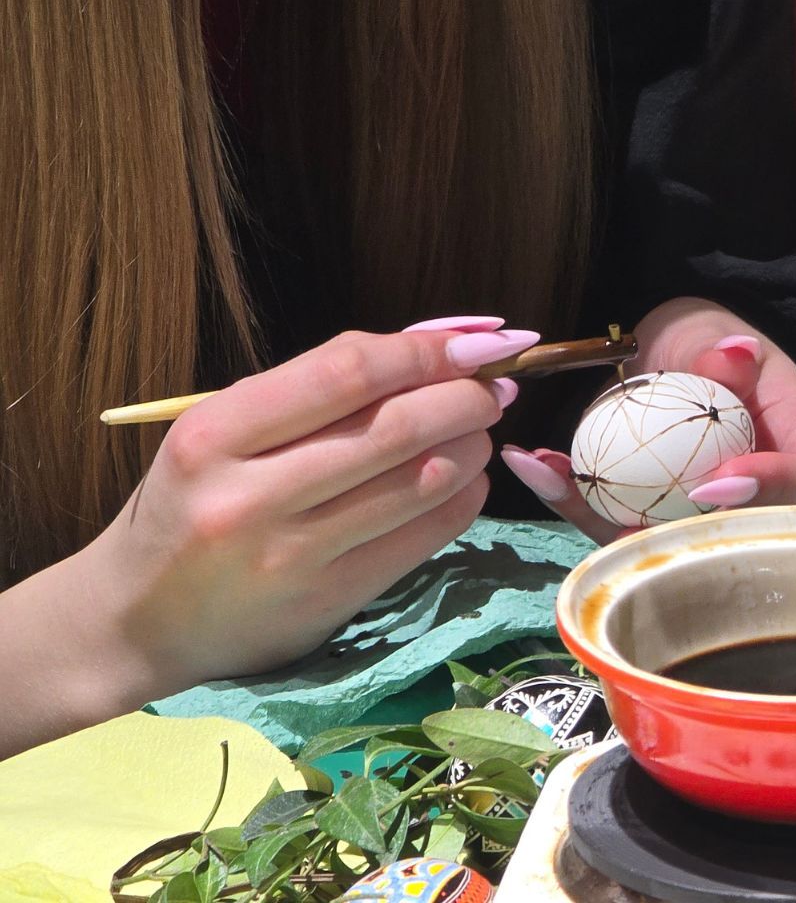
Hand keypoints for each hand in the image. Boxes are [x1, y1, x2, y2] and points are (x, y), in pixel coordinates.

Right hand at [0, 316, 531, 753]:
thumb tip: (436, 344)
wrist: (134, 621)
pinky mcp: (329, 601)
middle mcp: (249, 496)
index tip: (477, 342)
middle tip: (494, 385)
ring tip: (480, 429)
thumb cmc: (188, 507)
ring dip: (473, 446)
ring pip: (424, 482)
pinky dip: (463, 498)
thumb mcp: (222, 434)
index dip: (427, 351)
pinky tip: (465, 480)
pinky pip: (426, 537)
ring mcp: (292, 555)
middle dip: (466, 397)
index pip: (347, 372)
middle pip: (397, 427)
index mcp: (214, 435)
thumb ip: (315, 390)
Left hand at [503, 298, 795, 543]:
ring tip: (554, 474)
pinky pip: (622, 529)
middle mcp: (767, 499)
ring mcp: (708, 519)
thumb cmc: (711, 342)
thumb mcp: (717, 334)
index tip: (713, 483)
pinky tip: (538, 466)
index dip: (771, 493)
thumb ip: (723, 350)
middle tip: (623, 517)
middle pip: (744, 538)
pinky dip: (577, 502)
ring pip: (670, 546)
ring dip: (605, 521)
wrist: (674, 355)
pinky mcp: (656, 522)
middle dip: (678, 538)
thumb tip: (735, 354)